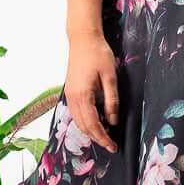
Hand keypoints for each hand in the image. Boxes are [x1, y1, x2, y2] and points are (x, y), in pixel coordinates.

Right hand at [65, 32, 119, 150]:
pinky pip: (76, 113)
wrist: (83, 38)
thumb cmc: (98, 54)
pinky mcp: (70, 90)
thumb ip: (111, 100)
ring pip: (78, 121)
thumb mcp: (110, 77)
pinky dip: (85, 122)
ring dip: (90, 131)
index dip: (103, 138)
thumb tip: (113, 121)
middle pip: (83, 126)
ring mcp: (69, 94)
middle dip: (97, 138)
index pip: (92, 124)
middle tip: (111, 145)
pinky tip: (95, 122)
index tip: (113, 146)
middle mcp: (73, 97)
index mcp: (83, 95)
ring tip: (104, 137)